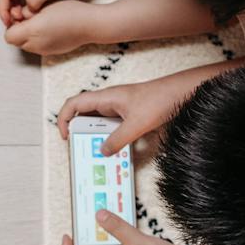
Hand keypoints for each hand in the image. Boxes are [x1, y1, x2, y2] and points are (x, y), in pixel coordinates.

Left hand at [5, 0, 106, 55]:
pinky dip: (38, 40)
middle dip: (19, 30)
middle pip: (16, 42)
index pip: (8, 35)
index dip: (12, 24)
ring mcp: (44, 51)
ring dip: (28, 36)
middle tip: (30, 18)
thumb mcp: (44, 6)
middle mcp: (36, 45)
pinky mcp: (52, 53)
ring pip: (26, 45)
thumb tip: (18, 16)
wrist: (89, 24)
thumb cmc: (69, 11)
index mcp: (32, 31)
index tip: (21, 15)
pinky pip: (37, 48)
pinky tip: (49, 29)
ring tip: (40, 23)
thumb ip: (26, 12)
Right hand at [56, 76, 190, 153]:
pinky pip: (112, 126)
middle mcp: (109, 101)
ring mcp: (119, 107)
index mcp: (106, 97)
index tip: (66, 135)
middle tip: (81, 148)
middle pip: (84, 114)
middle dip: (79, 131)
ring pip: (98, 122)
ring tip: (97, 151)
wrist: (180, 93)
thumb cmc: (159, 99)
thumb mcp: (136, 124)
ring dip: (95, 135)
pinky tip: (115, 148)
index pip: (74, 103)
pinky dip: (109, 136)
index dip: (64, 118)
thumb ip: (118, 139)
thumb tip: (103, 150)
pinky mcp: (128, 114)